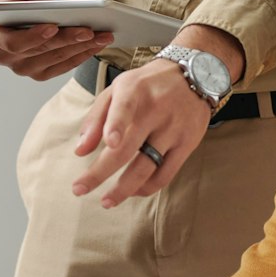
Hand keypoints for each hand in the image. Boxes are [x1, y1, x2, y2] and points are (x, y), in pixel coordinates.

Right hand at [0, 0, 111, 79]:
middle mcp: (2, 55)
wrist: (31, 4)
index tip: (53, 27)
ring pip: (53, 60)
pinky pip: (62, 67)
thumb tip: (12, 4)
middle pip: (37, 52)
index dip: (32, 37)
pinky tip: (96, 44)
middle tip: (89, 30)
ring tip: (101, 35)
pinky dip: (81, 55)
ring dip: (79, 48)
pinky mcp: (38, 72)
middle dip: (66, 40)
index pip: (11, 42)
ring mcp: (20, 67)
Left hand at [71, 60, 211, 206]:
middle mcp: (157, 110)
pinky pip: (166, 174)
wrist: (196, 75)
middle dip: (100, 172)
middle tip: (79, 189)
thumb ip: (96, 118)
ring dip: (124, 189)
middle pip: (127, 149)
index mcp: (135, 90)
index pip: (126, 107)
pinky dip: (147, 187)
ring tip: (107, 201)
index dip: (117, 124)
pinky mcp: (188, 144)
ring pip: (146, 167)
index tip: (110, 142)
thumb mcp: (118, 89)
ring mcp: (174, 129)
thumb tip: (80, 151)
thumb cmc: (147, 85)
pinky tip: (132, 191)